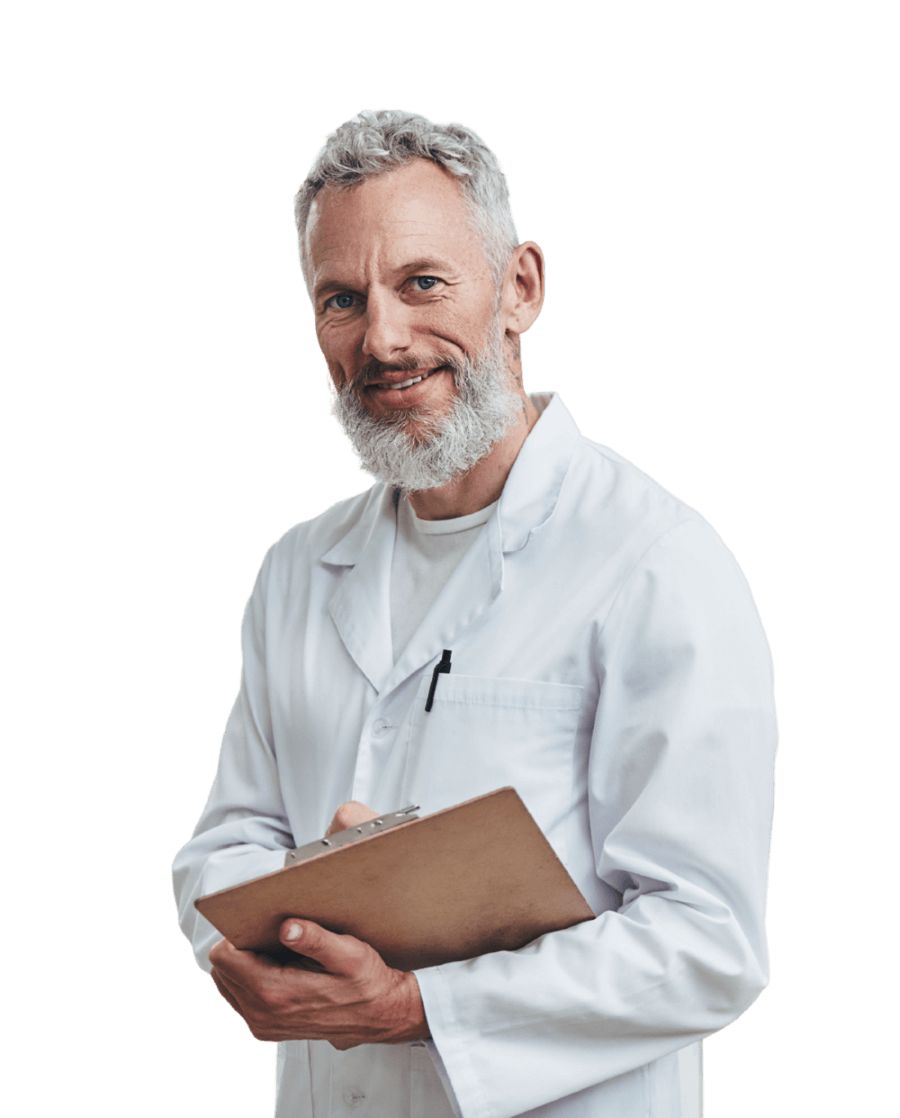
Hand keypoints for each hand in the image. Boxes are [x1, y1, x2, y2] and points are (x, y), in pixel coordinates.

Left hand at [209, 801, 429, 1049]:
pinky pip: (238, 999)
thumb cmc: (366, 983)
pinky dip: (248, 980)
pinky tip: (276, 970)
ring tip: (274, 953)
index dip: (237, 935)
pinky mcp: (266, 1029)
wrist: (380, 1016)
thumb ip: (315, 939)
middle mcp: (262, 1013)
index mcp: (275, 992)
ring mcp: (262, 1024)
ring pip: (226, 985)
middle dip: (239, 948)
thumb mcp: (348, 953)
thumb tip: (287, 926)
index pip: (224, 958)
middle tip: (269, 937)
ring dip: (242, 965)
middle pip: (221, 970)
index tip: (259, 926)